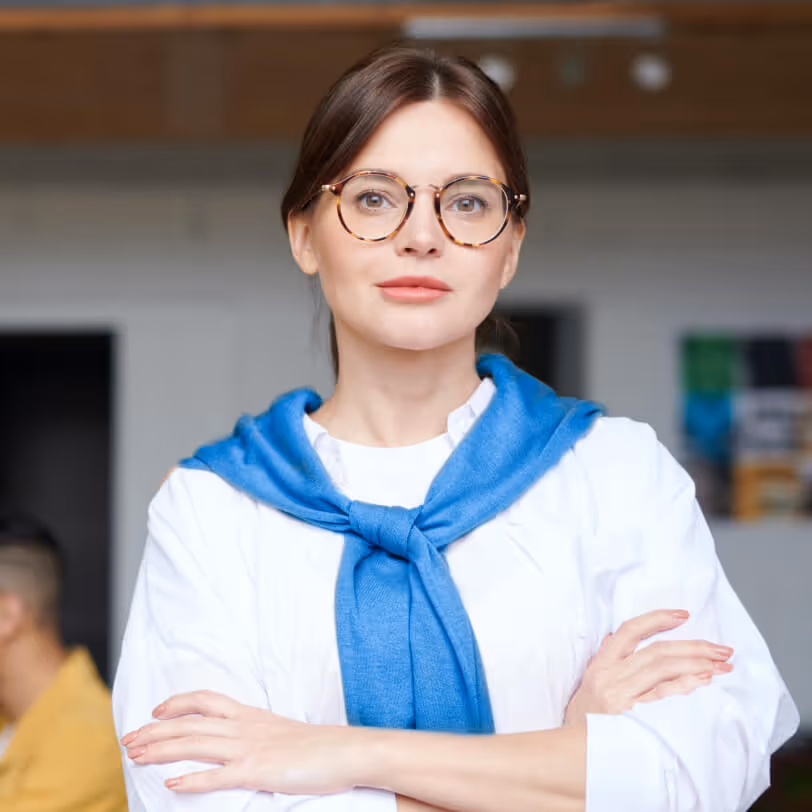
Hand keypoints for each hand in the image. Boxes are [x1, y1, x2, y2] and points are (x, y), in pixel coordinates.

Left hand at [120, 690, 362, 794]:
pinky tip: (170, 786)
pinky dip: (191, 780)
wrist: (343, 751)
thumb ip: (255, 734)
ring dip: (161, 750)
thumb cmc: (315, 747)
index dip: (177, 703)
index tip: (155, 710)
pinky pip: (217, 776)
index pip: (206, 700)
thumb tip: (236, 744)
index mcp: (250, 715)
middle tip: (128, 740)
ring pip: (195, 744)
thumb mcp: (280, 732)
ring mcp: (249, 748)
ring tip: (136, 757)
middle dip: (155, 731)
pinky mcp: (257, 771)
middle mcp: (245, 727)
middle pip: (190, 723)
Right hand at [564, 609, 733, 725]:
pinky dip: (685, 684)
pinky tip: (703, 680)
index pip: (630, 631)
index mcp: (600, 665)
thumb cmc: (584, 721)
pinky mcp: (632, 717)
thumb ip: (605, 660)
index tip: (682, 615)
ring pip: (662, 668)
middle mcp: (610, 677)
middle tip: (720, 648)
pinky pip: (663, 696)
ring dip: (697, 663)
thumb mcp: (588, 685)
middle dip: (692, 646)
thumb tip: (618, 637)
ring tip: (721, 664)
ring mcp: (621, 697)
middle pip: (656, 651)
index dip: (656, 619)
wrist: (573, 755)